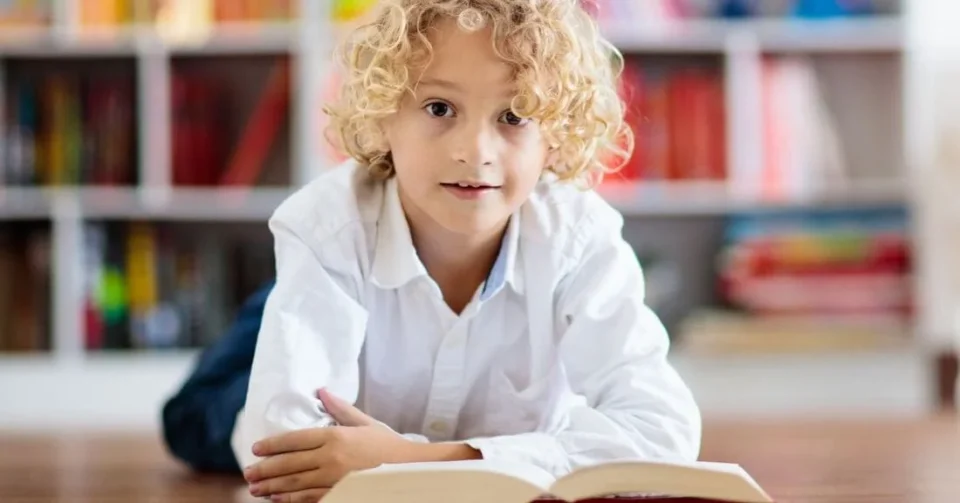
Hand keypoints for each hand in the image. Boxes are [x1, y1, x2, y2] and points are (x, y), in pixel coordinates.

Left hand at [243, 389, 414, 501]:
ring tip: (255, 489)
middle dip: (265, 469)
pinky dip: (290, 500)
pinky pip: (309, 499)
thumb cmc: (388, 444)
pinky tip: (277, 500)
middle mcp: (331, 457)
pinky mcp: (340, 494)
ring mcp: (334, 479)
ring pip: (294, 484)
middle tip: (247, 473)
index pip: (295, 439)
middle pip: (289, 463)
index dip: (273, 445)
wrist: (410, 469)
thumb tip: (322, 391)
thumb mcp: (365, 422)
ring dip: (272, 486)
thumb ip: (340, 409)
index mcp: (335, 436)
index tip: (256, 449)